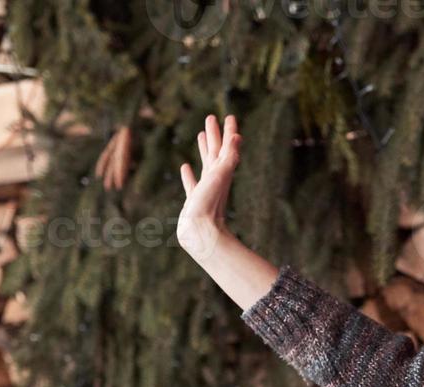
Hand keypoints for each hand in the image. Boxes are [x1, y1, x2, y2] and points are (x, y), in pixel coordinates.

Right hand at [178, 113, 241, 260]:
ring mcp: (204, 189)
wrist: (201, 234)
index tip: (228, 116)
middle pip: (216, 151)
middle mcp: (215, 179)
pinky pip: (191, 184)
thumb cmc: (210, 205)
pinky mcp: (193, 201)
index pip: (227, 146)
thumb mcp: (220, 176)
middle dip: (215, 135)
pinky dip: (189, 175)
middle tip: (211, 118)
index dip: (228, 131)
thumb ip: (230, 157)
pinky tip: (185, 167)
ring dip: (204, 150)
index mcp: (222, 172)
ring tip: (200, 136)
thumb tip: (238, 136)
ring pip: (205, 164)